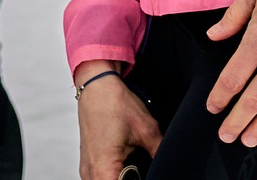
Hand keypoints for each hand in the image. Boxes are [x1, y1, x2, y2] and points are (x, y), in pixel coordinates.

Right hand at [74, 61, 161, 179]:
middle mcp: (90, 172)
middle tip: (143, 170)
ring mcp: (86, 169)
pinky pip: (99, 179)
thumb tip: (170, 163)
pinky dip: (112, 176)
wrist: (97, 86)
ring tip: (135, 169)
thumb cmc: (114, 103)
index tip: (148, 176)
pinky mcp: (87, 164)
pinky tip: (125, 168)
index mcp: (103, 168)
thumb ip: (160, 151)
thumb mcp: (146, 129)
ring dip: (120, 179)